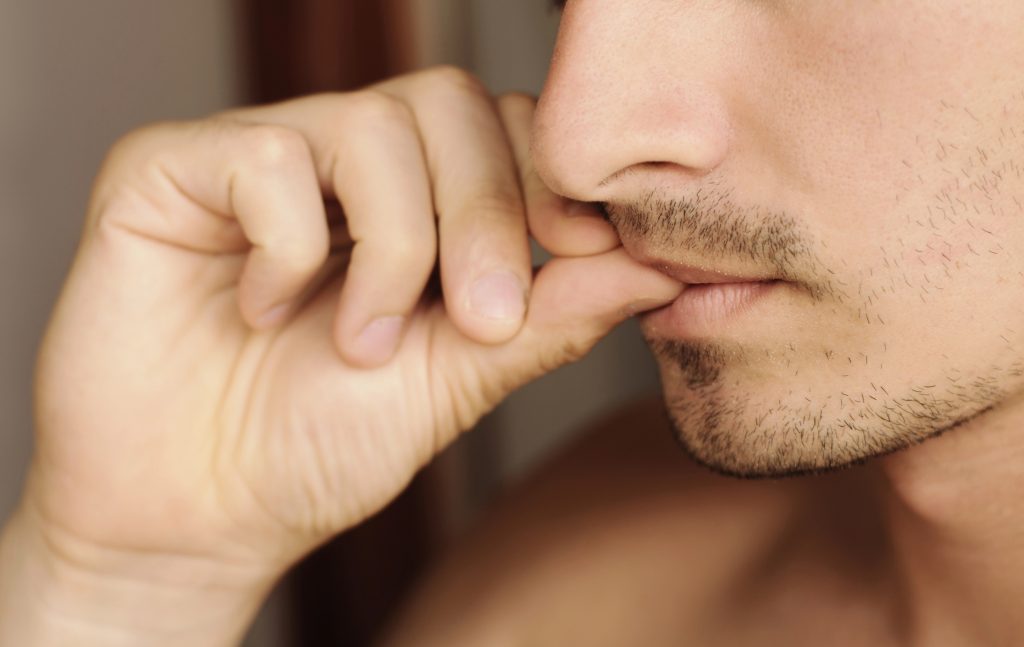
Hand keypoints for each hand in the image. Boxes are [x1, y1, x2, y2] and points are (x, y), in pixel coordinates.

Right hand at [11, 67, 680, 641]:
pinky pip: (266, 157)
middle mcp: (336, 165)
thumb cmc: (318, 446)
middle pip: (444, 102)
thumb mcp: (457, 380)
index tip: (580, 251)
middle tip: (477, 319)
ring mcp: (254, 158)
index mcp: (408, 202)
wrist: (195, 516)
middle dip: (483, 213)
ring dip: (391, 250)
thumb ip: (550, 316)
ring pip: (370, 125)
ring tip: (360, 344)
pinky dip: (287, 246)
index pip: (500, 125)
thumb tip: (660, 267)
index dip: (547, 177)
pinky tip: (263, 309)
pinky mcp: (169, 170)